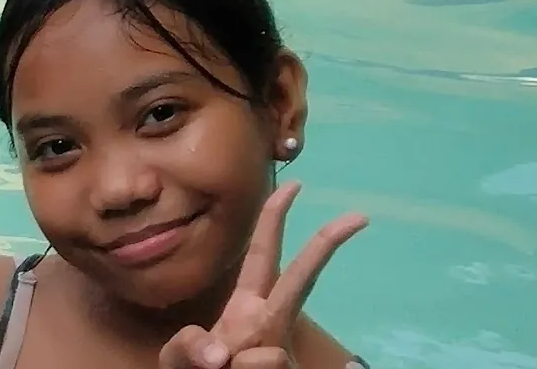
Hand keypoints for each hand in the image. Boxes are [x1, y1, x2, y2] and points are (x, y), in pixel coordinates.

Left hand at [157, 182, 367, 368]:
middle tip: (358, 215)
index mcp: (247, 306)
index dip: (274, 219)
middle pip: (301, 279)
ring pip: (271, 355)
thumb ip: (188, 348)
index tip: (295, 184)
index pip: (262, 254)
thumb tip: (221, 354)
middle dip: (324, 246)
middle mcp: (269, 323)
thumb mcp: (178, 357)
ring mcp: (281, 351)